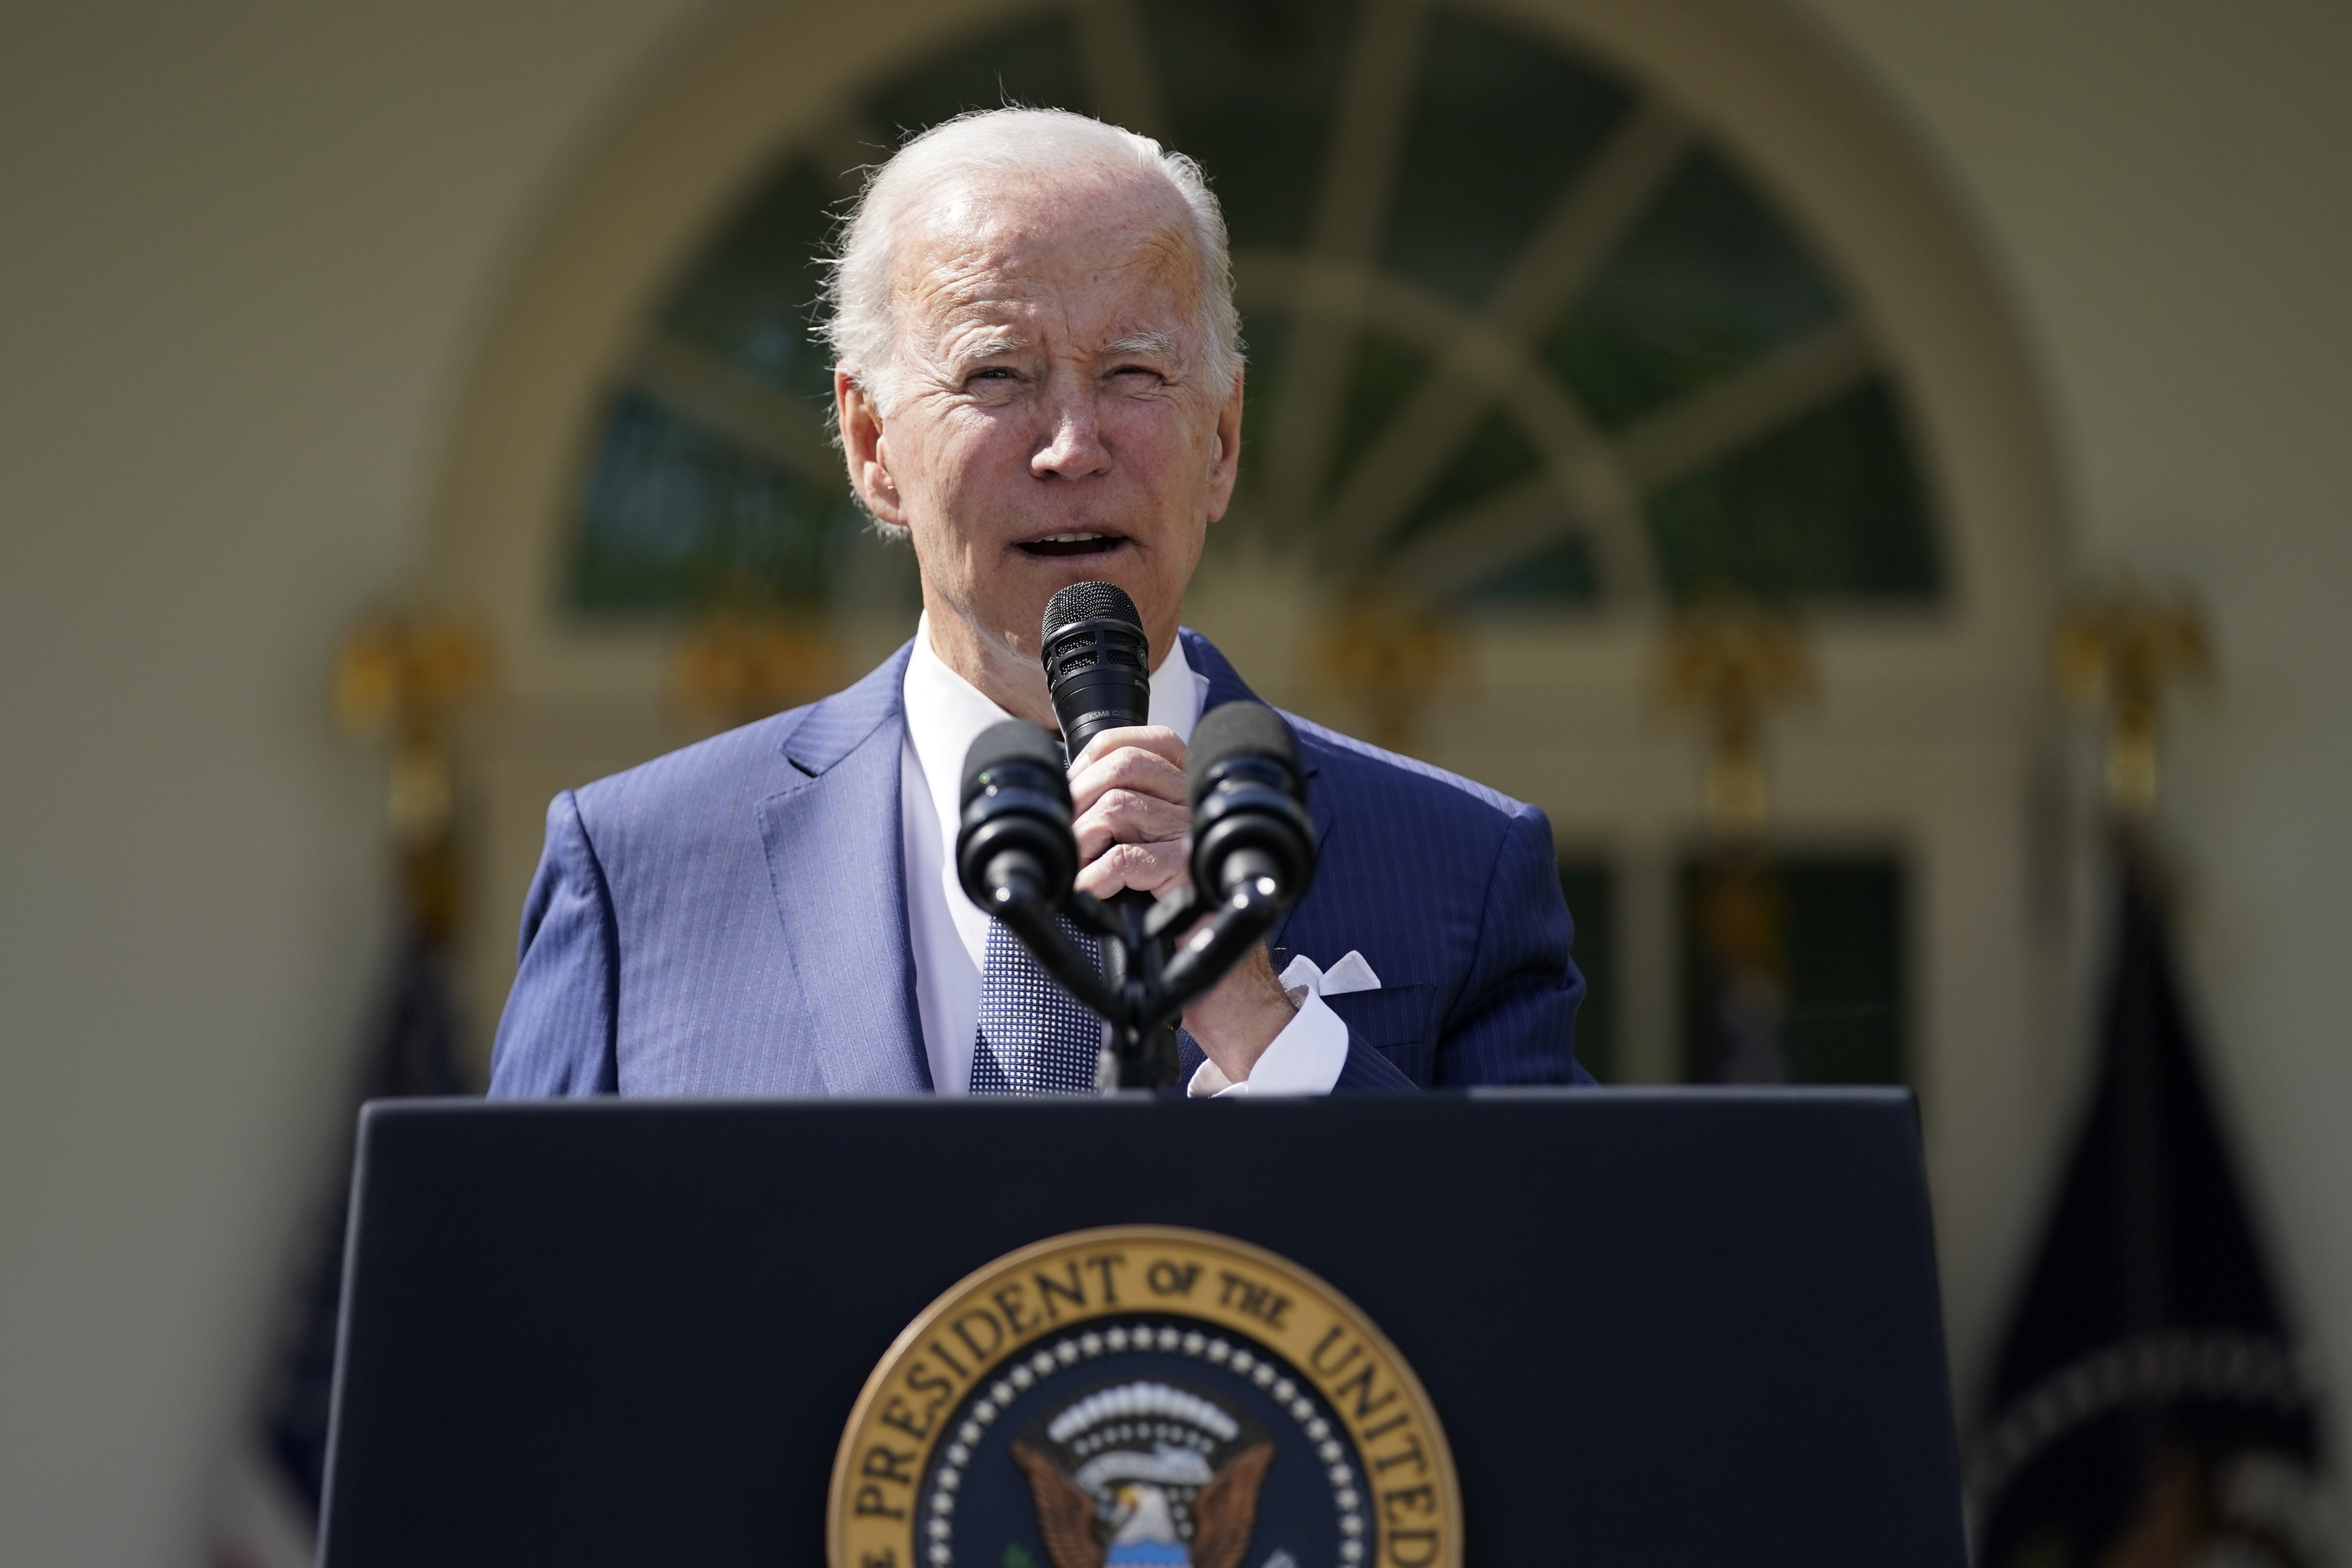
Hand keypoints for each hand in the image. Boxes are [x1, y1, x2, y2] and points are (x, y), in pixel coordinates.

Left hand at [1067, 725, 1297, 1080]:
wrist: (1224, 984)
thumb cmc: (1182, 922)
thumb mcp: (1152, 857)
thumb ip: (1129, 821)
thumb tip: (1072, 802)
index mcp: (1193, 792)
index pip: (1148, 741)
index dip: (1098, 754)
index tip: (1075, 785)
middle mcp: (1199, 807)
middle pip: (1125, 766)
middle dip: (1079, 797)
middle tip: (1066, 838)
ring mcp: (1196, 838)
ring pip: (1118, 808)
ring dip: (1080, 839)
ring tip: (1075, 868)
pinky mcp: (1188, 874)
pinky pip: (1127, 857)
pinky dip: (1094, 874)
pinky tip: (1088, 890)